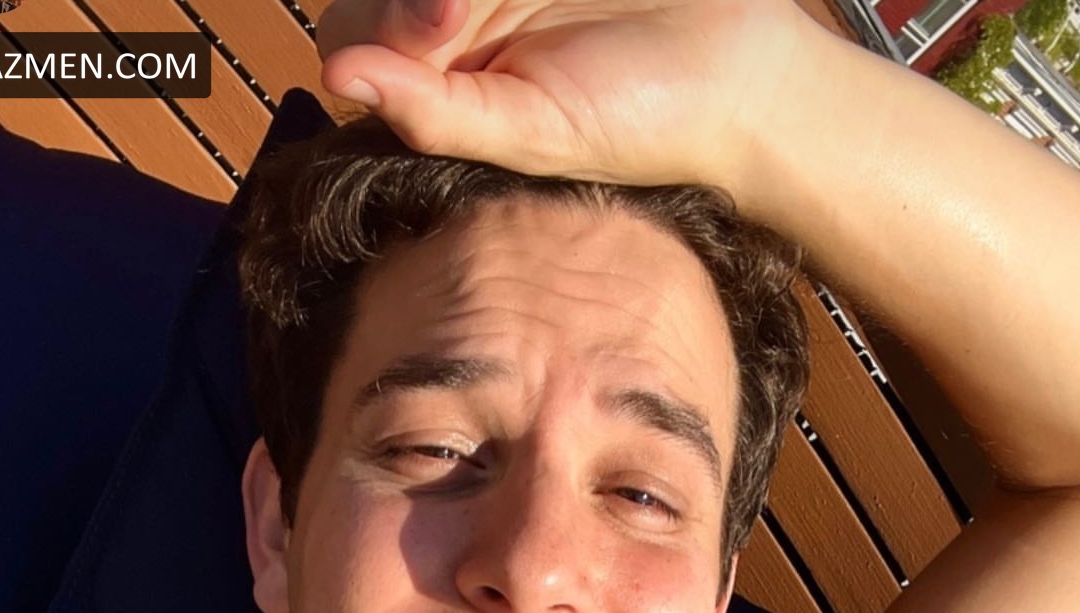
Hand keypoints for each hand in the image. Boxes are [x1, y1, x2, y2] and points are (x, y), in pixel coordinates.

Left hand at [315, 0, 814, 194]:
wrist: (738, 73)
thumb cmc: (638, 123)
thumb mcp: (532, 133)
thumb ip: (436, 113)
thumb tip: (340, 76)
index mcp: (443, 81)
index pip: (359, 38)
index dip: (381, 25)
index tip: (443, 23)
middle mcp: (457, 22)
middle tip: (461, 4)